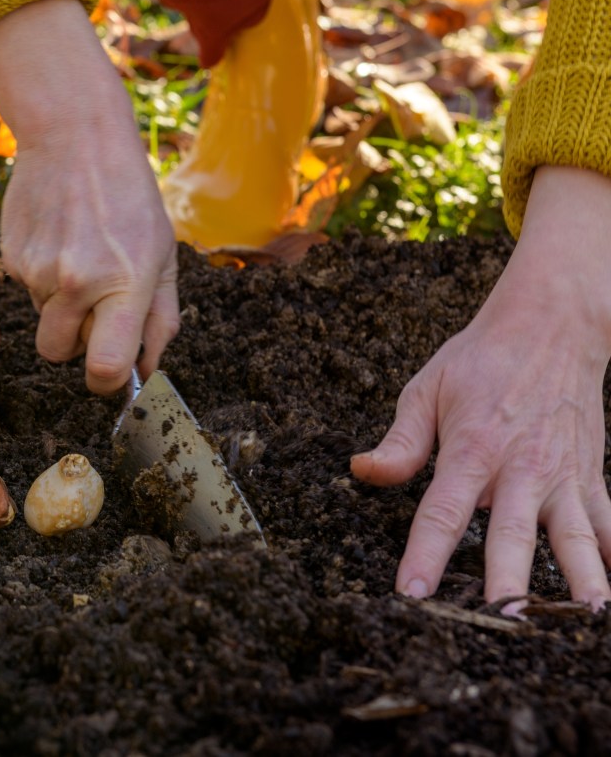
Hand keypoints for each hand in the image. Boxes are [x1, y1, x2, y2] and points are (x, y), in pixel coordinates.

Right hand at [0, 0, 179, 394]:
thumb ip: (161, 319)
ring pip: (44, 319)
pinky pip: (28, 289)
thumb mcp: (164, 254)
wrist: (74, 136)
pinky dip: (44, 275)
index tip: (111, 371)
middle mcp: (76, 282)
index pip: (105, 368)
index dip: (107, 381)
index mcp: (124, 283)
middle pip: (59, 354)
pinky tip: (60, 235)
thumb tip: (146, 371)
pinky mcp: (12, 256)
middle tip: (96, 305)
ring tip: (80, 252)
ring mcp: (38, 270)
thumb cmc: (130, 197)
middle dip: (76, 343)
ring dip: (62, 303)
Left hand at [352, 166, 610, 608]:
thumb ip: (400, 442)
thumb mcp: (425, 390)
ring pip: (576, 539)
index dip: (426, 556)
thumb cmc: (479, 361)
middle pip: (512, 535)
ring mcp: (563, 477)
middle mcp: (520, 469)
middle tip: (502, 624)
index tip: (412, 596)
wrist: (551, 326)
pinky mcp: (592, 478)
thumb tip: (362, 472)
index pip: (442, 512)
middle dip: (508, 582)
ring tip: (585, 620)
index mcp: (471, 450)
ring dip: (581, 580)